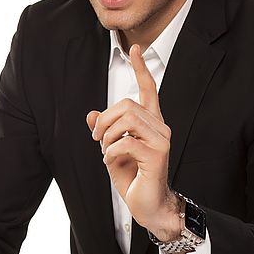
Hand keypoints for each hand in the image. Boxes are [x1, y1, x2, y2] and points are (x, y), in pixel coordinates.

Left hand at [86, 44, 180, 240]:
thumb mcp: (112, 151)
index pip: (149, 89)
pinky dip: (110, 151)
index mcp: (151, 123)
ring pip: (127, 119)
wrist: (148, 205)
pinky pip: (126, 141)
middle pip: (127, 104)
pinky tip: (110, 161)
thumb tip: (91, 114)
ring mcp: (161, 140)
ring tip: (105, 150)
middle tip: (97, 139)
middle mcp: (160, 127)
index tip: (135, 48)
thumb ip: (104, 132)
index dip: (141, 68)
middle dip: (104, 120)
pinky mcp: (157, 154)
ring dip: (108, 135)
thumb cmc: (133, 178)